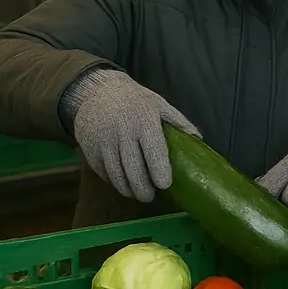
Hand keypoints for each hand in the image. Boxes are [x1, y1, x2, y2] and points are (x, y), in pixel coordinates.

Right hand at [61, 68, 197, 201]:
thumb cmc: (134, 100)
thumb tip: (198, 139)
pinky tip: (122, 183)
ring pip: (116, 175)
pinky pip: (102, 172)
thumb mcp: (159, 104)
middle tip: (150, 197)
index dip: (159, 170)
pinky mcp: (89, 150)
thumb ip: (178, 121)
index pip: (153, 150)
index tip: (165, 185)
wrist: (96, 92)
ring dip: (127, 189)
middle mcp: (122, 132)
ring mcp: (103, 142)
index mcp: (144, 120)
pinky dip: (113, 182)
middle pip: (132, 169)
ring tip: (137, 195)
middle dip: (142, 188)